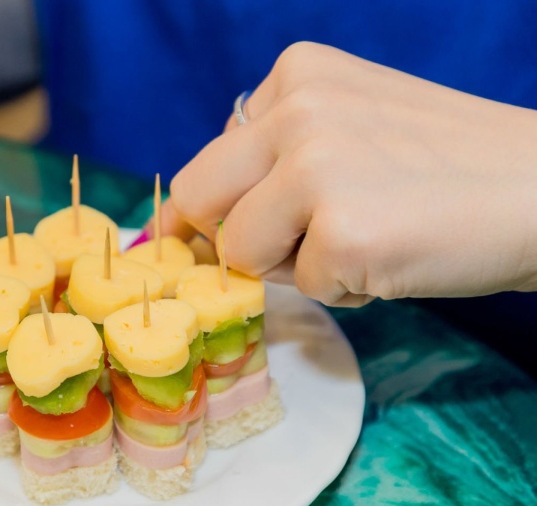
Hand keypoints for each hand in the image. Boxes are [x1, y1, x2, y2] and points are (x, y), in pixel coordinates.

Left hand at [165, 42, 536, 305]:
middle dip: (233, 238)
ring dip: (293, 267)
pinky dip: (344, 289)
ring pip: (242, 251)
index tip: (222, 232)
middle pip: (199, 197)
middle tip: (292, 248)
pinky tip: (393, 257)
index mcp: (297, 75)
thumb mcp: (352, 125)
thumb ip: (278, 154)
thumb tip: (198, 218)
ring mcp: (316, 168)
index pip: (211, 156)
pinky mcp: (343, 232)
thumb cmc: (448, 168)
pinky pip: (304, 288)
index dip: (220, 206)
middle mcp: (297, 109)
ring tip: (362, 243)